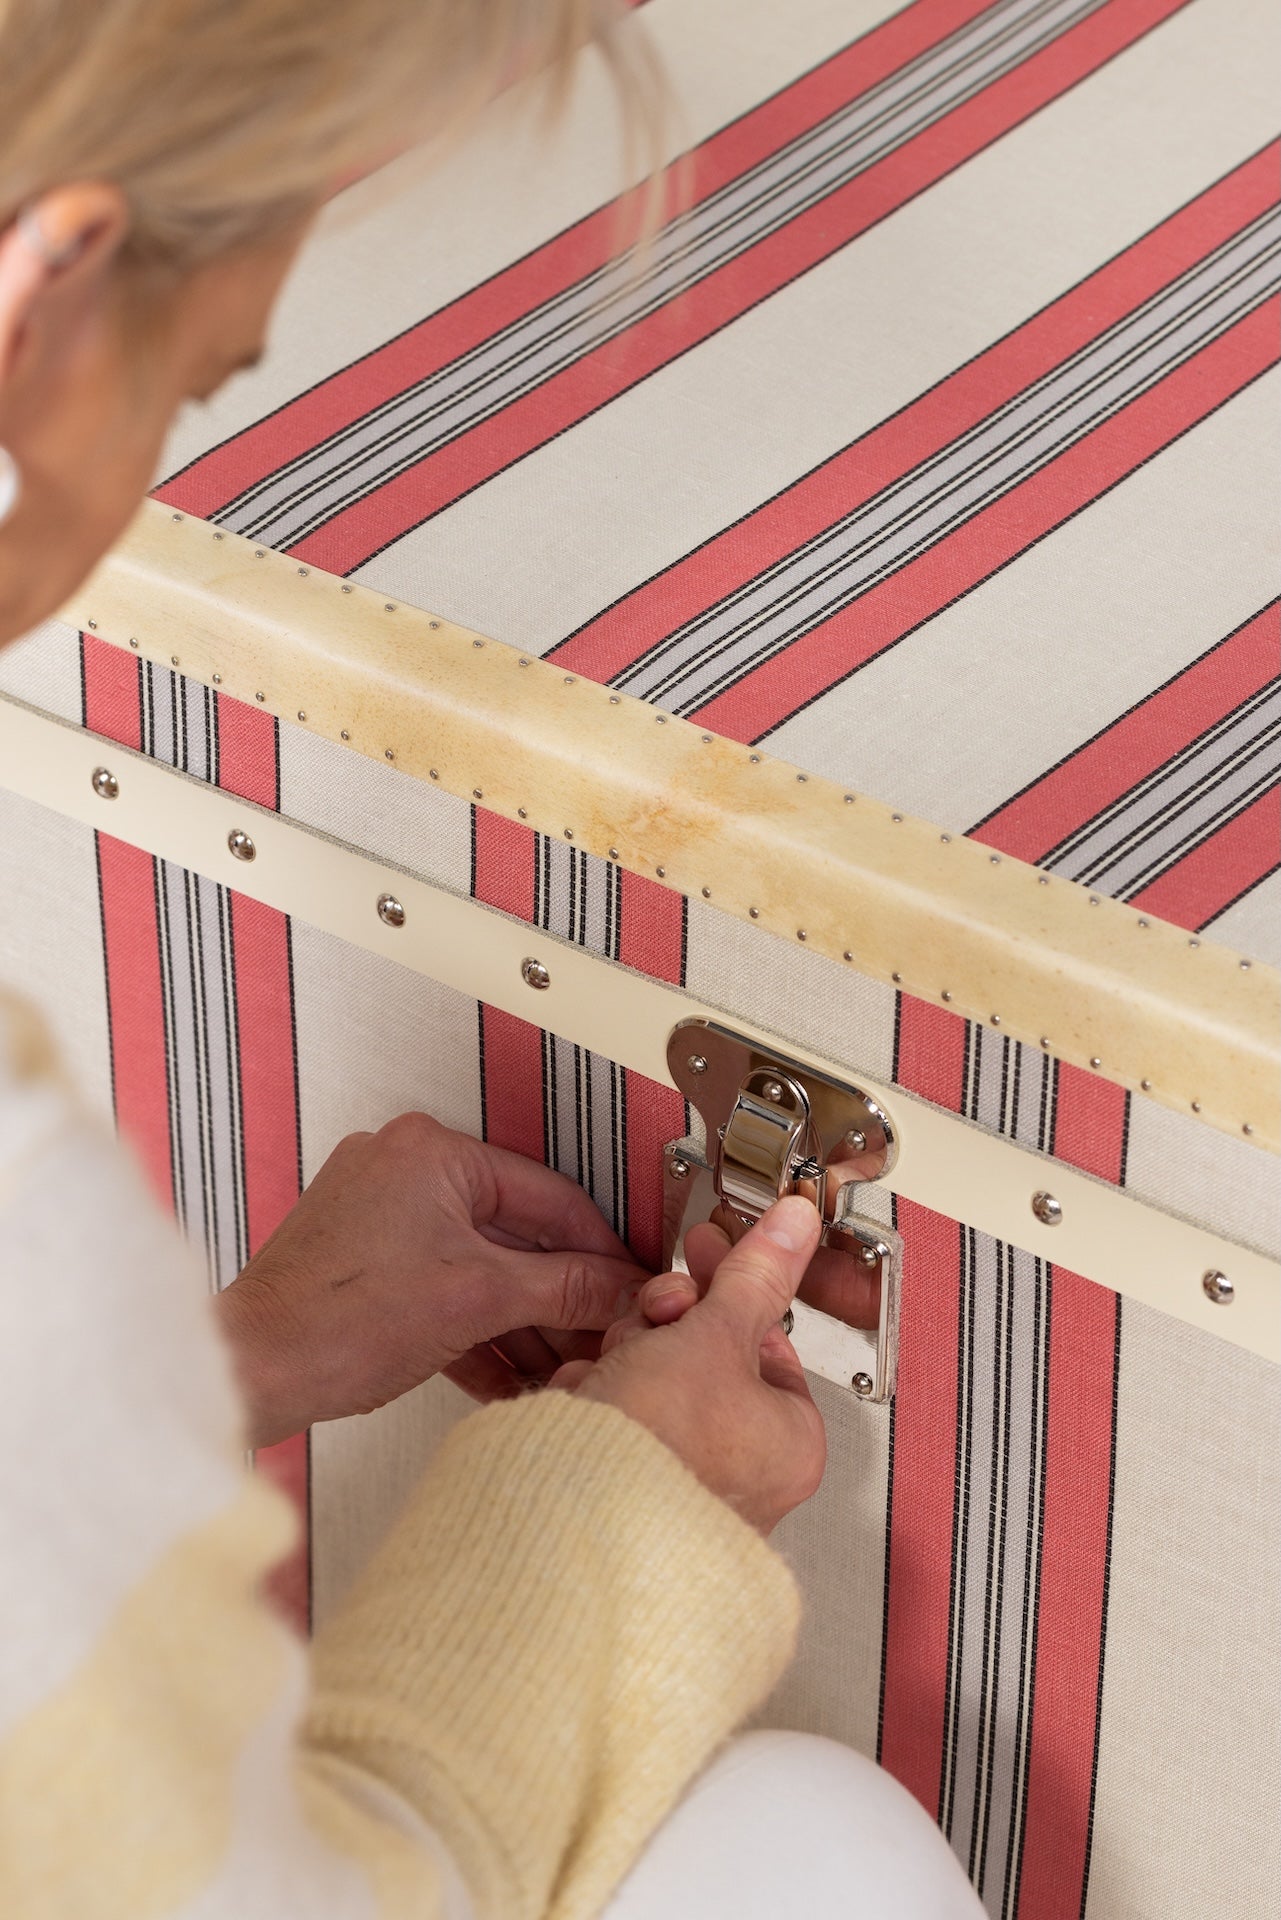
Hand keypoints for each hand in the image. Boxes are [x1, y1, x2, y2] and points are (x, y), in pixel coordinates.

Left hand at [215, 1113, 646, 1447]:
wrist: (248, 1372)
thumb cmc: (330, 1324)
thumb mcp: (476, 1300)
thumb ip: (562, 1289)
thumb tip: (620, 1289)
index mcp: (432, 1152)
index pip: (550, 1197)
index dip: (601, 1251)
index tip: (631, 1287)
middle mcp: (404, 1168)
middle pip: (516, 1234)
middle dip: (559, 1298)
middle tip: (601, 1335)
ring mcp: (380, 1214)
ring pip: (479, 1266)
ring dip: (521, 1323)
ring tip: (560, 1368)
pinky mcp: (364, 1261)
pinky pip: (442, 1287)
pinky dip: (476, 1329)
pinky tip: (509, 1377)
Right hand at [548, 1195, 826, 1535]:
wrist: (567, 1513)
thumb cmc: (657, 1452)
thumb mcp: (714, 1336)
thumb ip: (752, 1275)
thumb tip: (795, 1228)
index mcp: (789, 1443)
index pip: (764, 1337)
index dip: (727, 1292)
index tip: (706, 1256)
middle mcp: (743, 1474)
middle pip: (705, 1354)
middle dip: (668, 1325)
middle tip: (658, 1320)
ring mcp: (680, 1481)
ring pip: (654, 1377)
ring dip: (626, 1356)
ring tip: (616, 1372)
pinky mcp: (625, 1483)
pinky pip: (615, 1413)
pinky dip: (596, 1396)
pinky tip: (588, 1401)